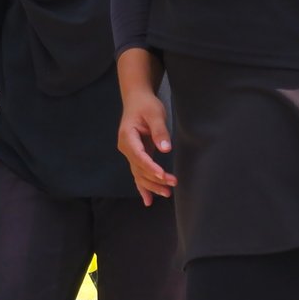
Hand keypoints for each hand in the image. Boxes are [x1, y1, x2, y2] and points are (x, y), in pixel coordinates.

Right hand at [117, 90, 176, 205]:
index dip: (150, 167)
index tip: (163, 175)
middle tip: (172, 185)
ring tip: (167, 193)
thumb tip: (165, 148)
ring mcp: (130, 153)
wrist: (137, 99)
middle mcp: (126, 147)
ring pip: (138, 174)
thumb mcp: (155, 113)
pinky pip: (138, 174)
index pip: (138, 156)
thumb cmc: (146, 104)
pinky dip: (143, 187)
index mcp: (127, 136)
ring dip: (151, 185)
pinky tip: (148, 200)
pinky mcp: (136, 155)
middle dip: (154, 179)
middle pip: (139, 169)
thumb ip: (159, 131)